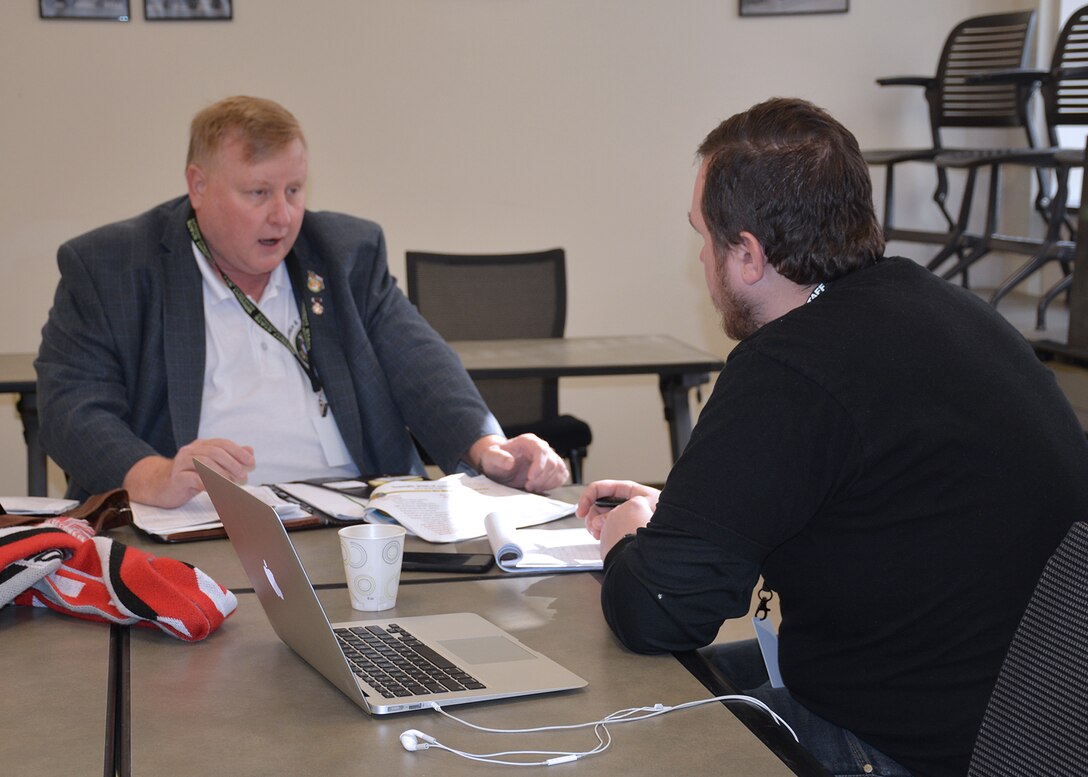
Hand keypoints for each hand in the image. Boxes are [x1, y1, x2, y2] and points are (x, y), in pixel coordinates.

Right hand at [122, 438, 255, 507]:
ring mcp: (181, 464)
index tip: (251, 462)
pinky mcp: (176, 478)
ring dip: (222, 473)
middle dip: (232, 463)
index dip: (238, 452)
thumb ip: (230, 458)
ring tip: (232, 482)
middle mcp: (190, 451)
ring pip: (204, 463)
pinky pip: (193, 478)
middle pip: (215, 452)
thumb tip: (250, 451)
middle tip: (242, 475)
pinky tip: (217, 489)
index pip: (222, 444)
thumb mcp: (211, 466)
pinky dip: (207, 483)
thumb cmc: (189, 476)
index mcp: (200, 446)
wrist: (160, 487)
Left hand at [469, 433, 569, 492]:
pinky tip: (540, 487)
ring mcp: (548, 457)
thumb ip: (498, 458)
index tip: (529, 479)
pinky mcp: (552, 468)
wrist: (499, 464)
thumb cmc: (495, 458)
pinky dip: (553, 484)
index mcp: (528, 441)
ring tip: (532, 487)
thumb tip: (509, 462)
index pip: (541, 450)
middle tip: (528, 486)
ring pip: (559, 469)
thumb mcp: (491, 457)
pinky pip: (562, 475)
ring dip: (547, 482)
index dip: (539, 466)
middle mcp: (541, 447)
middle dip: (541, 478)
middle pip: (552, 462)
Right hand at [576, 479, 659, 556]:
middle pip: (599, 503)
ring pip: (600, 516)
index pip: (603, 488)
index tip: (580, 510)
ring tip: (598, 534)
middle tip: (591, 527)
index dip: (588, 497)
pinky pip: (606, 527)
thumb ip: (612, 513)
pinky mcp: (624, 528)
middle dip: (592, 514)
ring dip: (595, 525)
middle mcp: (628, 503)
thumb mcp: (633, 510)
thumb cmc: (659, 524)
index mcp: (633, 492)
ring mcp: (625, 516)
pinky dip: (601, 532)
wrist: (667, 546)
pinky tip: (603, 537)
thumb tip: (600, 522)